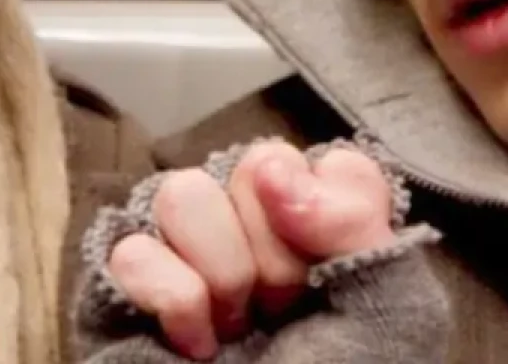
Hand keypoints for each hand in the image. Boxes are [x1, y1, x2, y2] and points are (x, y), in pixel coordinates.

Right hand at [107, 142, 396, 359]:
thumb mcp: (390, 315)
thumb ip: (358, 220)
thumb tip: (276, 170)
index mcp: (321, 229)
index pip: (327, 162)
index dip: (334, 221)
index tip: (332, 285)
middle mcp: (249, 229)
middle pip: (254, 165)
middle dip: (278, 257)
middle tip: (279, 319)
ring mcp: (180, 251)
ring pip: (185, 192)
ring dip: (223, 278)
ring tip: (233, 335)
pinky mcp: (118, 287)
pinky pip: (134, 250)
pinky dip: (174, 305)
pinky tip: (192, 349)